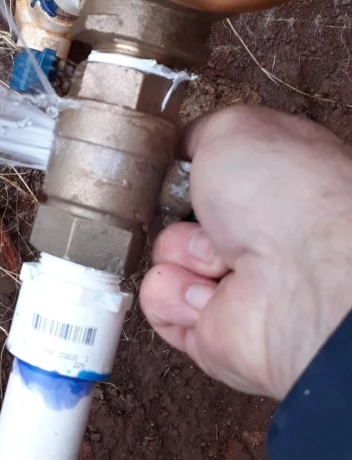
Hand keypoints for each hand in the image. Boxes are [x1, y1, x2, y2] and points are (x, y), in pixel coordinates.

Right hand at [140, 105, 351, 398]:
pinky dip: (172, 294)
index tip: (173, 167)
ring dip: (177, 252)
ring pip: (165, 257)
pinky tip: (205, 292)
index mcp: (275, 185)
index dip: (186, 170)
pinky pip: (160, 302)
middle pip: (180, 216)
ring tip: (214, 259)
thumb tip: (182, 147)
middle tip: (200, 214)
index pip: (212, 174)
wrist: (300, 278)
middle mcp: (262, 235)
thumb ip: (201, 134)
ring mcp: (237, 285)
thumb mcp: (234, 129)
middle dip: (174, 212)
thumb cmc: (286, 195)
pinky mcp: (211, 331)